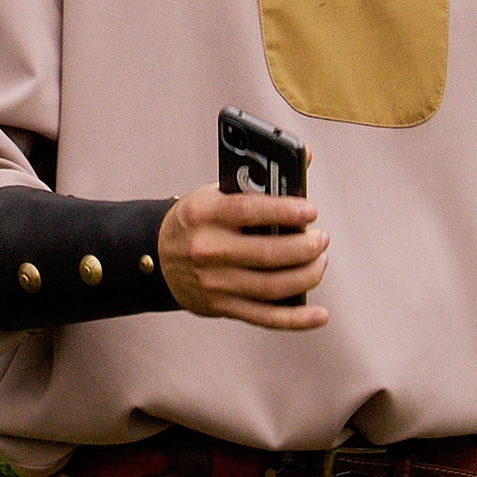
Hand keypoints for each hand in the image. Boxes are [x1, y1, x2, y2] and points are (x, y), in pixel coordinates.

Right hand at [157, 187, 329, 328]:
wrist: (155, 257)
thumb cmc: (198, 220)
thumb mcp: (215, 192)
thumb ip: (258, 178)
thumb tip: (305, 156)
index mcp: (203, 213)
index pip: (249, 210)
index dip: (284, 211)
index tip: (311, 211)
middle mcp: (206, 249)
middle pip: (266, 253)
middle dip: (304, 247)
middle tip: (321, 238)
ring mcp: (213, 283)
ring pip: (271, 287)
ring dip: (306, 276)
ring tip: (320, 262)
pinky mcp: (221, 307)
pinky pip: (265, 317)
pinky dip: (296, 319)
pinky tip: (319, 314)